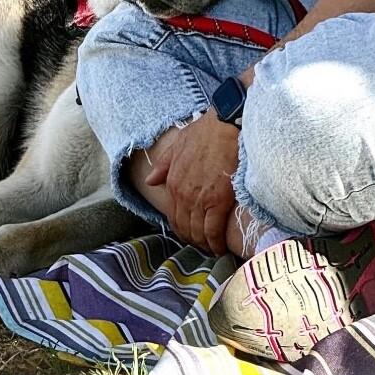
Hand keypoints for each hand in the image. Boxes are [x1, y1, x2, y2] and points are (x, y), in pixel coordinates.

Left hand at [146, 108, 238, 254]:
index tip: (189, 234)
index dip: (181, 229)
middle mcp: (183, 195)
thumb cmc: (204, 132)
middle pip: (185, 227)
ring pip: (198, 232)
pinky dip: (216, 242)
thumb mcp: (177, 145)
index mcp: (172, 182)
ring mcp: (200, 200)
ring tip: (211, 249)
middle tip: (202, 246)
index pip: (173, 215)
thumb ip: (163, 166)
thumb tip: (150, 181)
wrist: (224, 125)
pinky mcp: (219, 202)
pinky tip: (220, 248)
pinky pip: (214, 230)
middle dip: (192, 240)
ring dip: (204, 244)